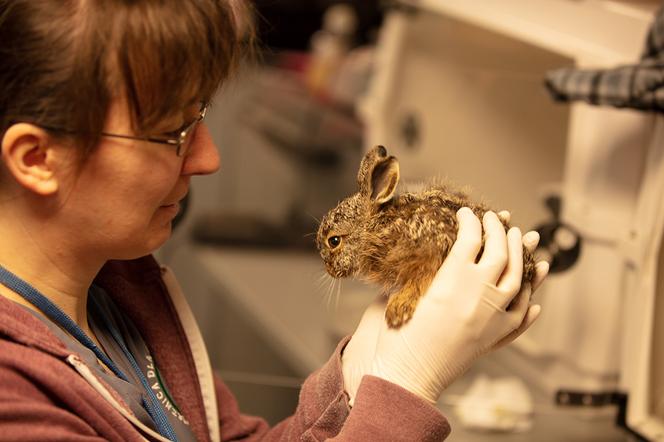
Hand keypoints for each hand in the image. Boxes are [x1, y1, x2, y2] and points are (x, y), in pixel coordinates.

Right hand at [342, 208, 548, 404]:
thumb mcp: (405, 293)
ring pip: (518, 280)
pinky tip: (535, 298)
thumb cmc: (396, 334)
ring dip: (523, 257)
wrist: (406, 376)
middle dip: (500, 231)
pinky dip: (530, 304)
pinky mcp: (495, 340)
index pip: (471, 238)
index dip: (470, 221)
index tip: (466, 212)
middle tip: (497, 218)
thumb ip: (423, 272)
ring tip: (524, 240)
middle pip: (500, 253)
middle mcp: (478, 295)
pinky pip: (521, 318)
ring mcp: (492, 318)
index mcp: (452, 280)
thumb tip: (438, 256)